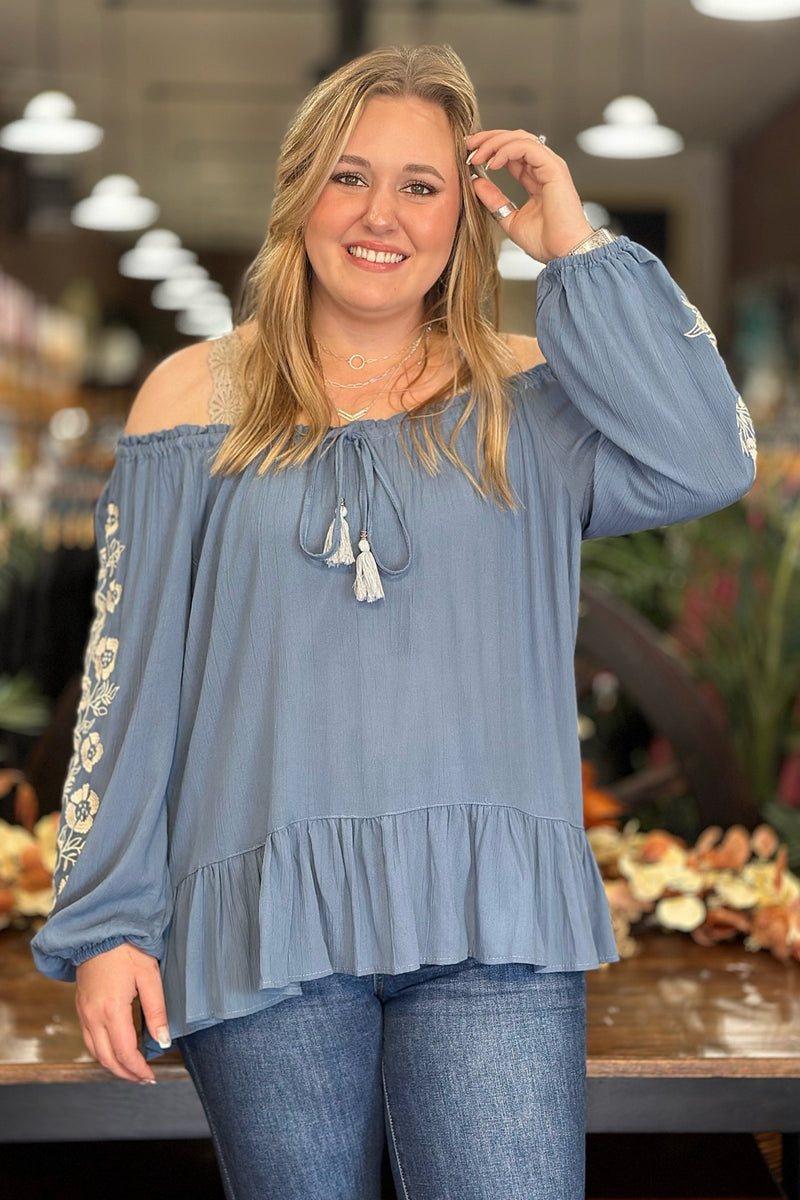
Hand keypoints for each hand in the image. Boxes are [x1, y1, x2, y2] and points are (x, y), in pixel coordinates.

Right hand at [75, 943, 169, 1082]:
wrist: (100, 930)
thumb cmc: (127, 948)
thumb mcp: (149, 976)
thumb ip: (157, 1010)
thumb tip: (163, 1041)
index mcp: (111, 1010)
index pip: (124, 1052)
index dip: (138, 1069)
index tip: (151, 1075)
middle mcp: (92, 1016)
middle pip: (106, 1058)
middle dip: (125, 1073)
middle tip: (144, 1078)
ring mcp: (83, 1012)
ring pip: (94, 1051)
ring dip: (112, 1065)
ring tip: (131, 1069)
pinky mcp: (80, 1006)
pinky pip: (89, 1038)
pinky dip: (102, 1051)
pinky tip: (115, 1049)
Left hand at [465, 129, 593, 263]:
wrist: (564, 254)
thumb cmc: (546, 242)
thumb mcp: (510, 218)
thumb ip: (494, 200)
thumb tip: (476, 183)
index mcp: (536, 178)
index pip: (511, 152)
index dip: (490, 149)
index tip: (469, 154)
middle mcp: (544, 168)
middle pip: (515, 139)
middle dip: (489, 138)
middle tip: (468, 145)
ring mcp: (551, 166)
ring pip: (520, 138)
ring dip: (494, 143)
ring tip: (476, 155)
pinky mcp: (554, 168)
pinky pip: (527, 148)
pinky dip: (506, 151)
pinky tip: (492, 163)